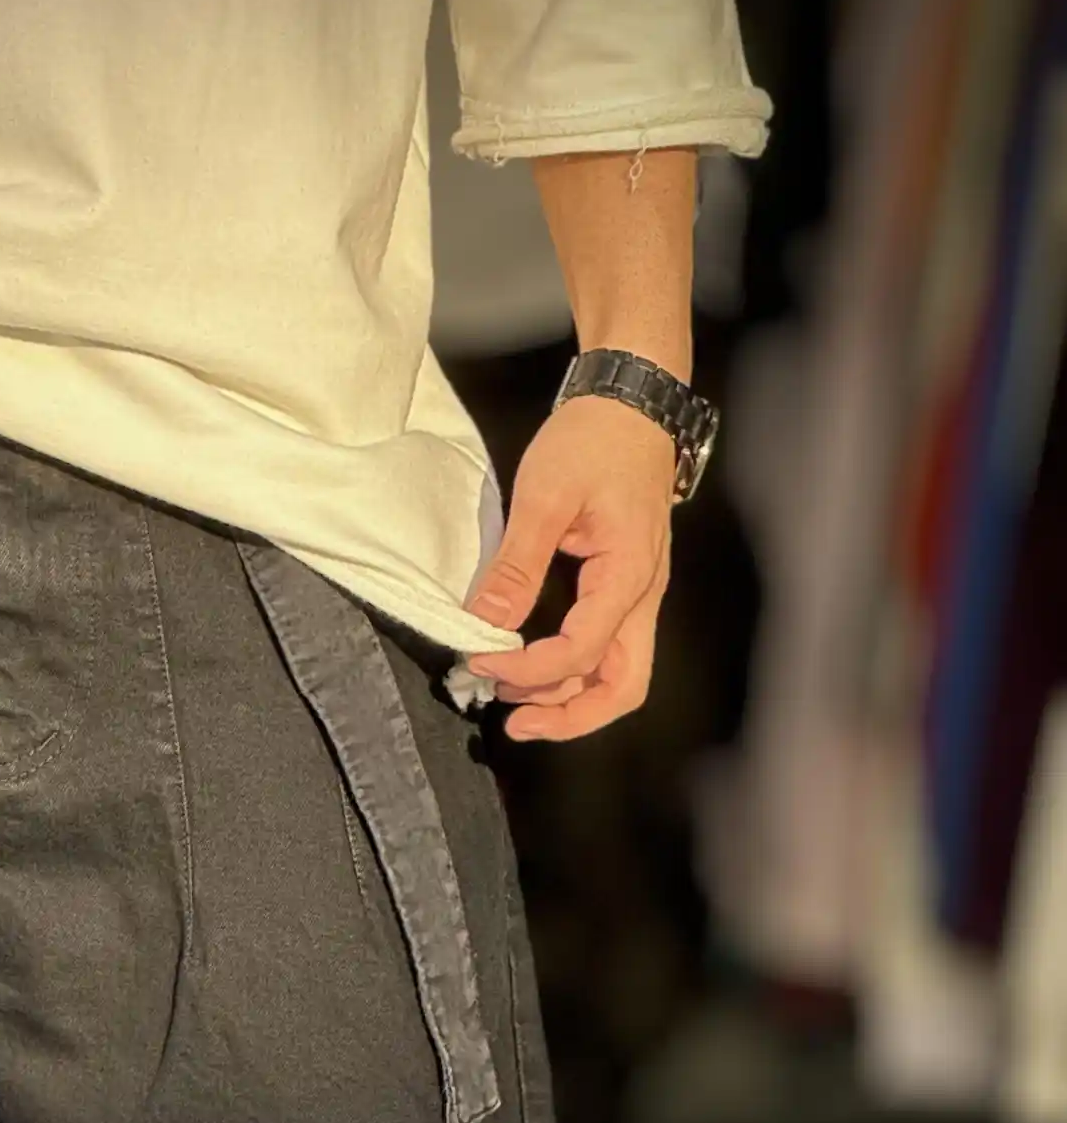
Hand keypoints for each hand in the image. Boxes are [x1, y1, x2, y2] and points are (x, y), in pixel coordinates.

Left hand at [459, 393, 676, 742]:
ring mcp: (637, 593)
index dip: (528, 670)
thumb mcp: (545, 495)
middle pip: (622, 687)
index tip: (480, 661)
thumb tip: (485, 622)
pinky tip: (530, 664)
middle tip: (514, 722)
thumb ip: (517, 565)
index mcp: (629, 574)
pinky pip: (606, 646)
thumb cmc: (596, 437)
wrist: (630, 400)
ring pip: (617, 673)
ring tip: (511, 697)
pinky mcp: (623, 585)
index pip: (581, 651)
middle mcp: (643, 594)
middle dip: (569, 715)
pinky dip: (570, 667)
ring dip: (567, 694)